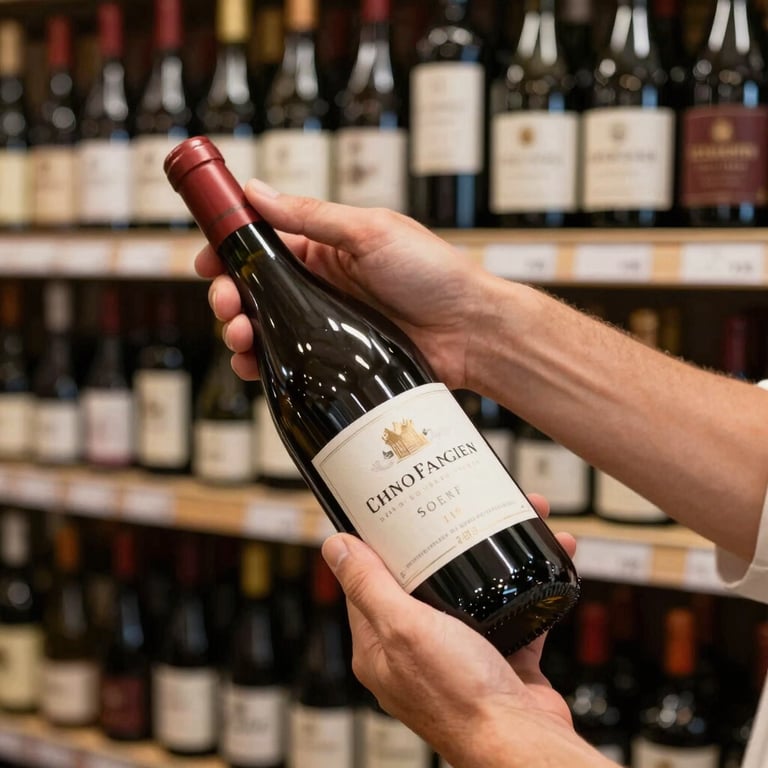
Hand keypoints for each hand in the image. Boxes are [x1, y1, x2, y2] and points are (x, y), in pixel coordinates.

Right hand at [195, 180, 495, 389]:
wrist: (471, 331)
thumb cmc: (433, 273)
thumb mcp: (371, 231)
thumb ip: (312, 216)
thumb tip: (257, 190)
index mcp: (326, 246)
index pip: (265, 242)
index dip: (230, 249)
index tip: (206, 260)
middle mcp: (322, 284)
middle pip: (257, 289)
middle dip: (231, 295)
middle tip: (227, 305)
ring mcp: (328, 323)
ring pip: (269, 327)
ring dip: (242, 330)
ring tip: (240, 337)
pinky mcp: (337, 359)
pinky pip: (292, 361)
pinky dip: (267, 364)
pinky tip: (256, 367)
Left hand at [320, 496, 608, 767]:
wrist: (522, 742)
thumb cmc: (461, 698)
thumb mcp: (405, 629)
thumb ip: (370, 587)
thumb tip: (335, 548)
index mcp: (382, 648)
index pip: (368, 586)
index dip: (379, 547)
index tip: (393, 514)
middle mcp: (417, 652)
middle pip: (425, 581)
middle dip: (447, 540)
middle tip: (460, 508)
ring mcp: (460, 655)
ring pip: (472, 590)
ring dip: (494, 555)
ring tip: (515, 520)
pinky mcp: (500, 658)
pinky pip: (510, 610)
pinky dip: (525, 584)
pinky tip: (542, 558)